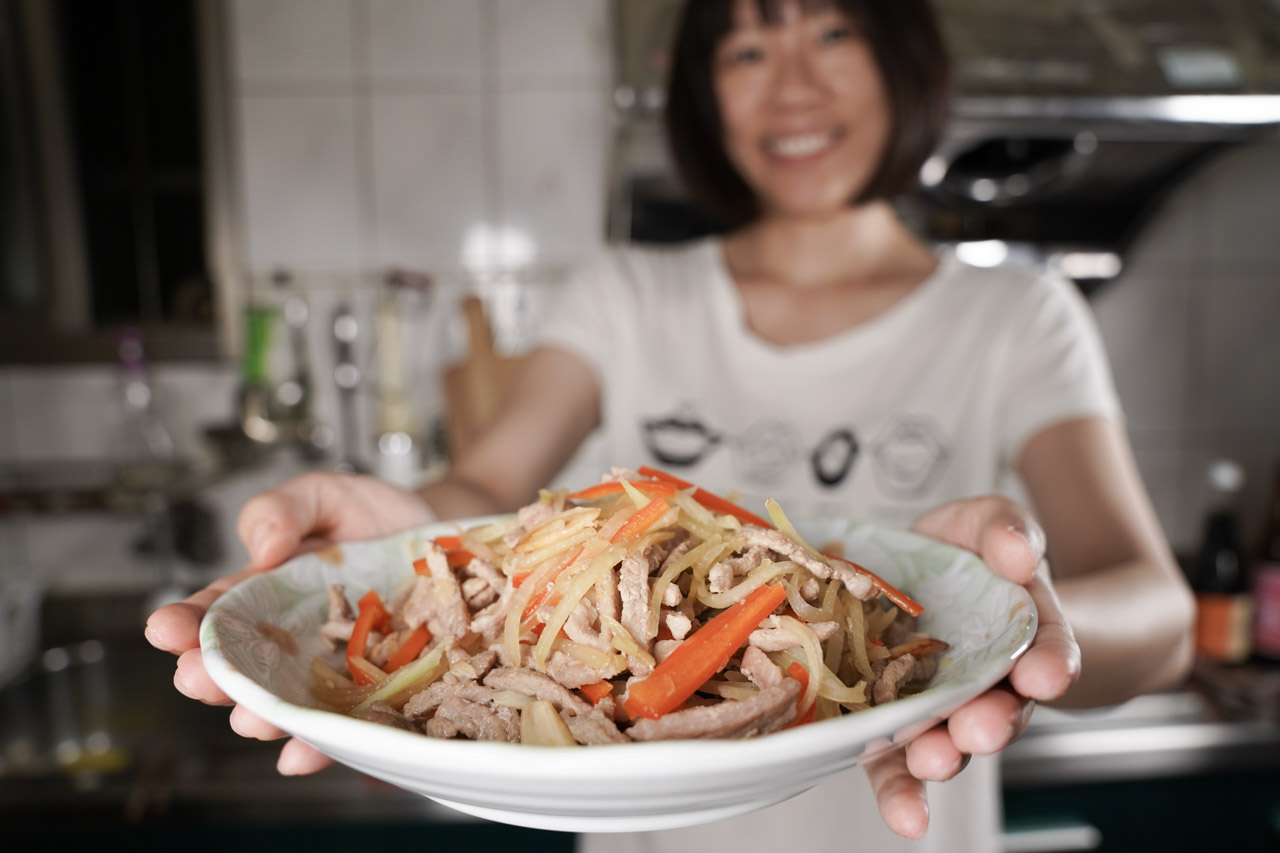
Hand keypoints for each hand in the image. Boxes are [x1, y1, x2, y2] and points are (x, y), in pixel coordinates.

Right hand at [144, 471, 434, 773]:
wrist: (448, 541)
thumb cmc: (375, 518)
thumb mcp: (326, 494)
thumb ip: (284, 508)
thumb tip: (261, 547)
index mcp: (266, 593)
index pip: (217, 611)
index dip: (187, 623)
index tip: (164, 629)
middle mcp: (291, 641)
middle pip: (244, 668)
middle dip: (217, 678)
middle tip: (198, 680)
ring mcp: (332, 671)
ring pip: (288, 704)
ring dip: (265, 718)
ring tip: (251, 720)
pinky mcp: (376, 693)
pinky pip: (347, 726)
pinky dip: (324, 746)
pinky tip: (303, 756)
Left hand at [863, 495, 1079, 839]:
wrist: (920, 576)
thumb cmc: (963, 553)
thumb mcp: (988, 521)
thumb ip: (1007, 530)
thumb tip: (1019, 554)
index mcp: (1024, 632)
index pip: (1049, 652)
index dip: (1051, 665)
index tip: (1047, 675)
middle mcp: (990, 682)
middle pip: (1002, 710)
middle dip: (993, 722)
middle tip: (982, 727)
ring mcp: (941, 709)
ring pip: (950, 743)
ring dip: (944, 757)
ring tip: (932, 759)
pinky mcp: (892, 724)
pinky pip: (898, 765)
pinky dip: (903, 793)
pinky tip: (907, 817)